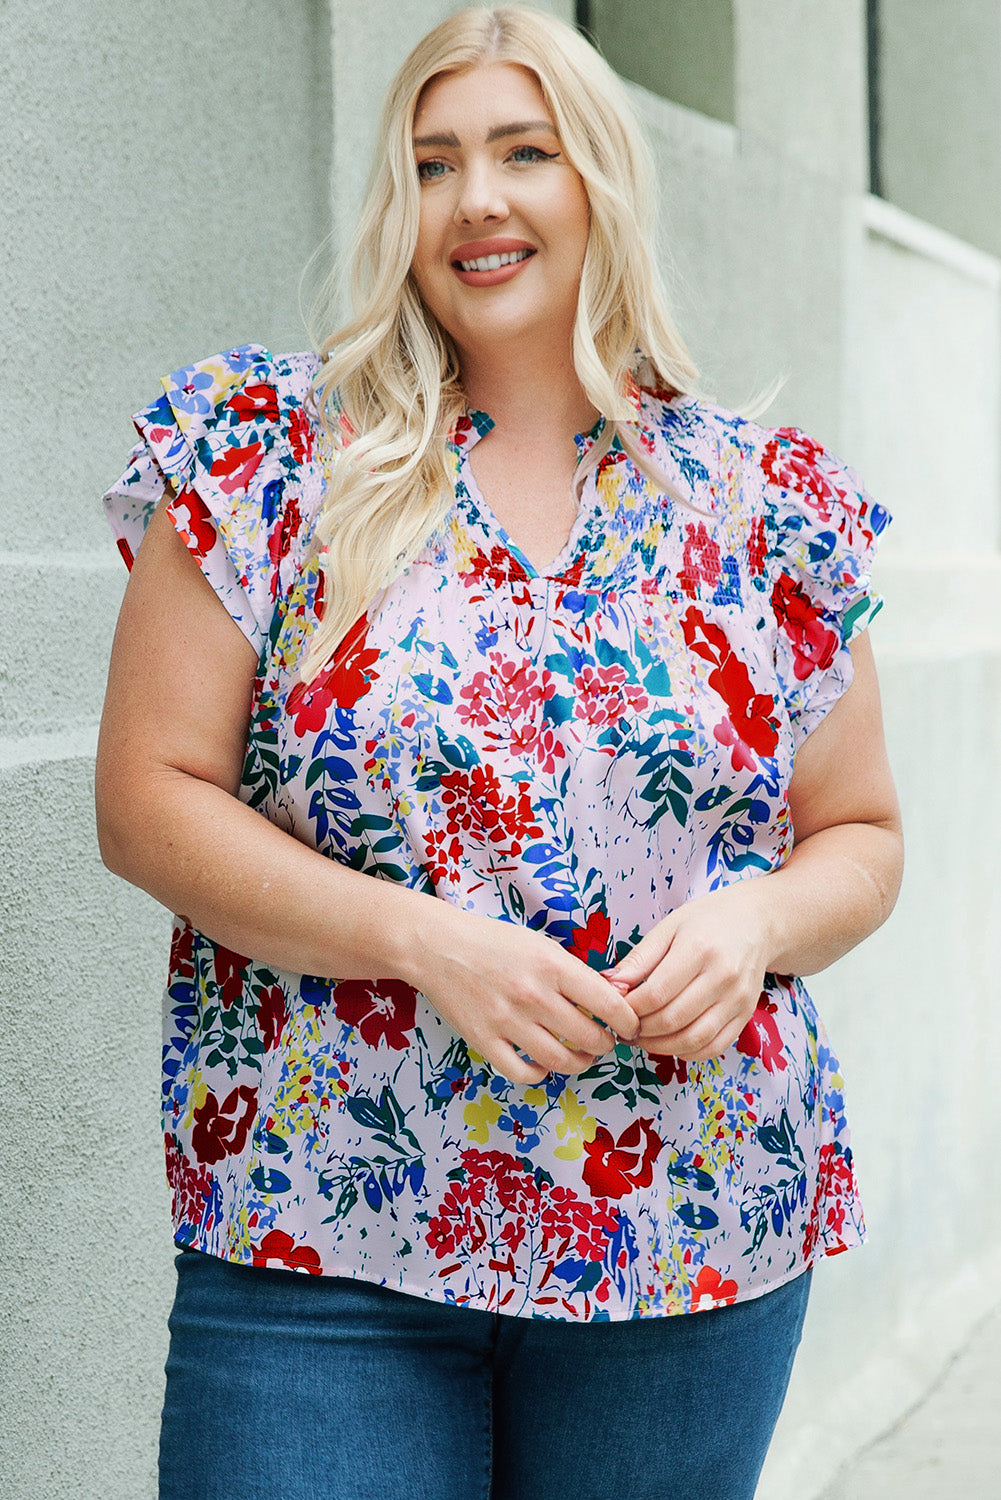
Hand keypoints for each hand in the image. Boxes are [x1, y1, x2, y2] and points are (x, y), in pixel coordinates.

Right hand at [407, 909, 640, 1084]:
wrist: (438, 947)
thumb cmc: (494, 942)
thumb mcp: (541, 945)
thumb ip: (574, 972)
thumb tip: (612, 999)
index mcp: (552, 966)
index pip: (608, 1004)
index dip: (628, 1021)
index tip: (630, 1026)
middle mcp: (532, 995)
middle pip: (589, 1038)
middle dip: (606, 1045)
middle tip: (606, 1042)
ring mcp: (506, 1021)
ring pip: (560, 1060)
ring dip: (580, 1063)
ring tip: (582, 1056)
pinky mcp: (483, 1040)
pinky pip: (522, 1073)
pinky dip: (540, 1074)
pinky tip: (543, 1064)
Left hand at [606, 885, 771, 1060]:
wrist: (756, 923)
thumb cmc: (707, 922)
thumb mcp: (668, 928)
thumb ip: (639, 959)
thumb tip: (610, 985)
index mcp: (698, 949)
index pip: (655, 993)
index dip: (630, 1008)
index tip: (616, 1009)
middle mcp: (723, 976)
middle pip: (673, 1019)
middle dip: (642, 1030)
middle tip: (625, 1027)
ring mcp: (738, 999)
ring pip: (693, 1039)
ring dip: (661, 1047)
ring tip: (643, 1039)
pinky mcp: (746, 1014)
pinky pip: (714, 1047)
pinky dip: (688, 1053)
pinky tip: (670, 1044)